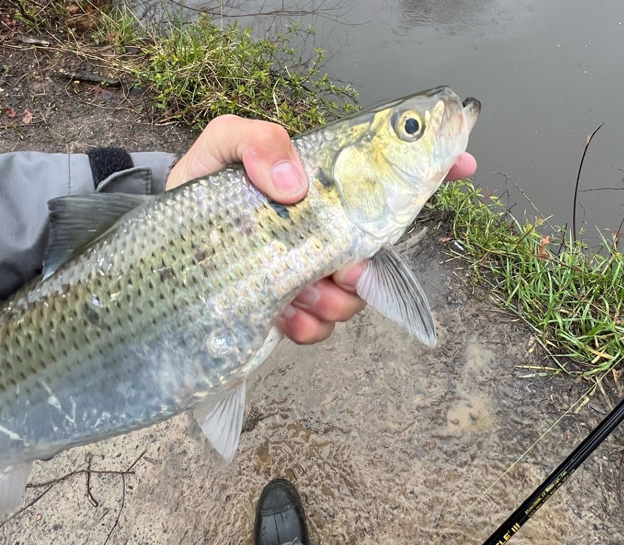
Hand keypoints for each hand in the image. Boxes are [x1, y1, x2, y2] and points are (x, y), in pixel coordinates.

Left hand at [166, 115, 476, 344]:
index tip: (461, 166)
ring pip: (356, 292)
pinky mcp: (291, 312)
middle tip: (341, 268)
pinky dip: (310, 325)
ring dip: (336, 298)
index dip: (430, 166)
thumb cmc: (197, 197)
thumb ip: (253, 139)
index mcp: (318, 187)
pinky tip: (282, 315)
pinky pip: (324, 325)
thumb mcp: (219, 148)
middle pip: (379, 246)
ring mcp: (309, 273)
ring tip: (297, 294)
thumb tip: (293, 181)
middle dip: (368, 263)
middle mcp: (321, 230)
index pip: (384, 172)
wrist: (162, 260)